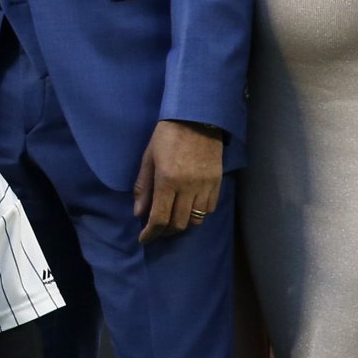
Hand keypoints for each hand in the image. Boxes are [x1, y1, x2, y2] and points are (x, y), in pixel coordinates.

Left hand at [133, 120, 223, 242]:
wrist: (197, 117)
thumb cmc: (167, 136)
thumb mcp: (148, 159)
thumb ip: (143, 187)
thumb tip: (139, 214)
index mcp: (167, 180)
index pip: (159, 218)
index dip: (151, 233)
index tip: (144, 239)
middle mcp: (188, 187)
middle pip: (179, 224)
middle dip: (165, 232)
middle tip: (156, 231)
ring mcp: (205, 185)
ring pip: (196, 219)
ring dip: (182, 225)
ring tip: (172, 221)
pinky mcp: (217, 182)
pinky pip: (209, 208)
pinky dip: (198, 214)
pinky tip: (188, 209)